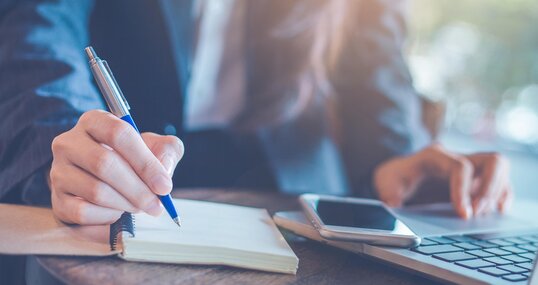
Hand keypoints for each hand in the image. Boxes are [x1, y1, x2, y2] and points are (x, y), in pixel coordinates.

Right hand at [49, 110, 183, 224]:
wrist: (105, 180)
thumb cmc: (132, 160)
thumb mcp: (156, 147)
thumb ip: (168, 151)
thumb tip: (164, 171)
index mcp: (95, 121)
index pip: (119, 134)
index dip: (145, 162)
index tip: (164, 186)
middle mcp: (69, 142)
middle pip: (104, 164)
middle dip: (138, 189)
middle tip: (157, 205)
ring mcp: (58, 171)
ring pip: (95, 190)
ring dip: (126, 204)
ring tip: (139, 206)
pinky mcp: (56, 199)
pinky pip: (83, 212)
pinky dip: (107, 216)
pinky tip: (117, 211)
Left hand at [373, 144, 512, 218]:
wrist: (396, 174)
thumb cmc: (394, 178)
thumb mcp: (386, 183)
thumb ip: (389, 193)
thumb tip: (395, 204)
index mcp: (434, 156)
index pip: (460, 167)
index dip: (464, 191)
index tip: (463, 214)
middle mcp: (456, 157)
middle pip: (492, 160)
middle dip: (490, 189)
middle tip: (478, 213)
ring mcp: (469, 165)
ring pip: (499, 168)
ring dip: (498, 193)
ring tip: (484, 215)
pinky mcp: (475, 177)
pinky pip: (500, 181)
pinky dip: (502, 195)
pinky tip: (498, 211)